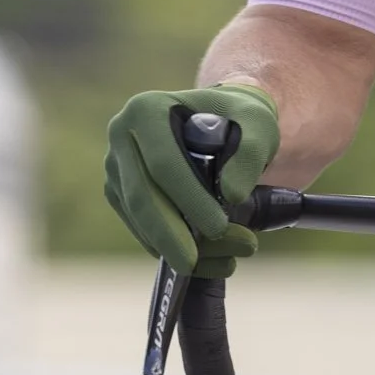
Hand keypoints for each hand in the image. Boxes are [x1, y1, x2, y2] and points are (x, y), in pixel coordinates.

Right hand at [104, 85, 279, 276]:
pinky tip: (207, 262)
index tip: (218, 227)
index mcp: (148, 110)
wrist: (221, 121)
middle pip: (142, 196)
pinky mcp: (119, 192)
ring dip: (176, 247)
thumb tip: (232, 195)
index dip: (189, 200)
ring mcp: (117, 166)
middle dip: (171, 236)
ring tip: (226, 262)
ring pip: (139, 218)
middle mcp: (122, 136)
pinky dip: (171, 249)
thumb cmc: (239, 119)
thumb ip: (250, 154)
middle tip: (196, 263)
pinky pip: (140, 228)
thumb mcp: (258, 125)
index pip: (165, 164)